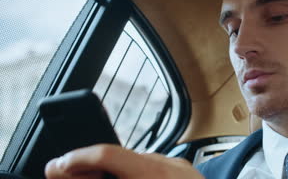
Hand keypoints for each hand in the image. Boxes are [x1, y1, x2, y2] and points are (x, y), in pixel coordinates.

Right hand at [45, 144, 203, 178]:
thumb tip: (77, 175)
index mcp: (153, 174)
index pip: (108, 153)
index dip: (77, 159)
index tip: (59, 166)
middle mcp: (168, 165)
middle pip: (120, 157)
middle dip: (94, 168)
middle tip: (70, 175)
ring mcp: (180, 166)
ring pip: (137, 163)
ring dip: (118, 174)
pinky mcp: (186, 170)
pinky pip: (155, 167)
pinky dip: (138, 175)